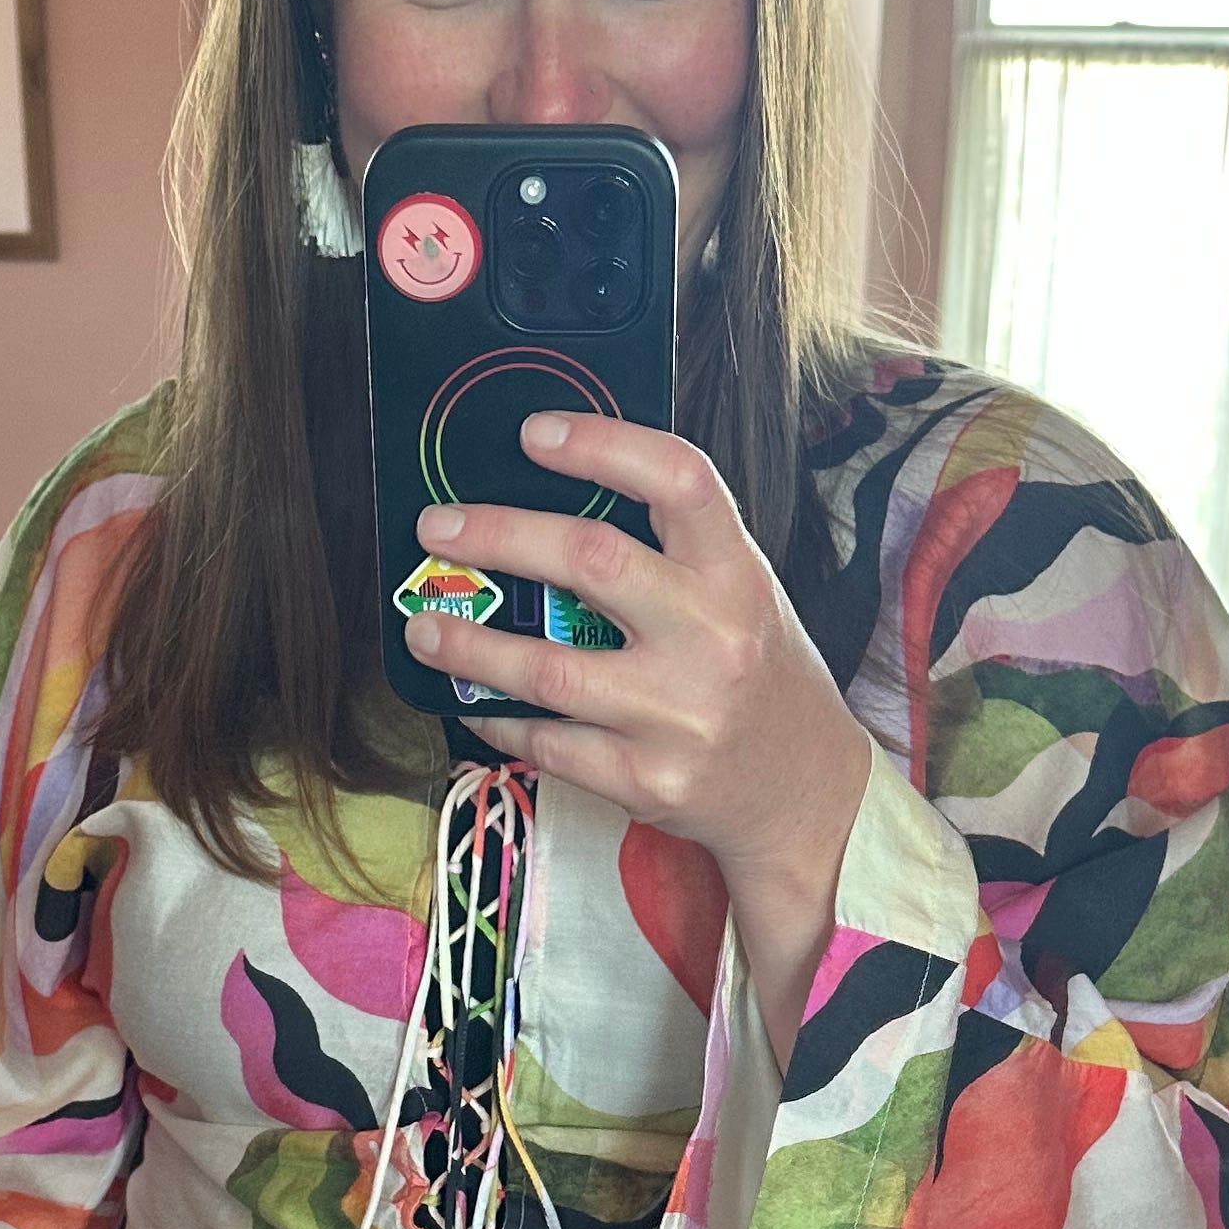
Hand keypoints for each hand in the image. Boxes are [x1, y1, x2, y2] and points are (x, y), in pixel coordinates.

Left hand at [400, 411, 871, 1058]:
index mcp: (738, 575)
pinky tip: (472, 703)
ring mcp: (677, 715)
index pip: (679, 481)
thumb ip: (672, 552)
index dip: (603, 445)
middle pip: (591, 561)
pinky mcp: (644, 781)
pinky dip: (498, 719)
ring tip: (422, 625)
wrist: (805, 794)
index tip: (533, 433)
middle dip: (498, 537)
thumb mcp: (744, 595)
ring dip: (470, 643)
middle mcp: (712, 638)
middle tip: (436, 528)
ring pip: (548, 668)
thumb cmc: (759, 676)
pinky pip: (547, 743)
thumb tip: (549, 502)